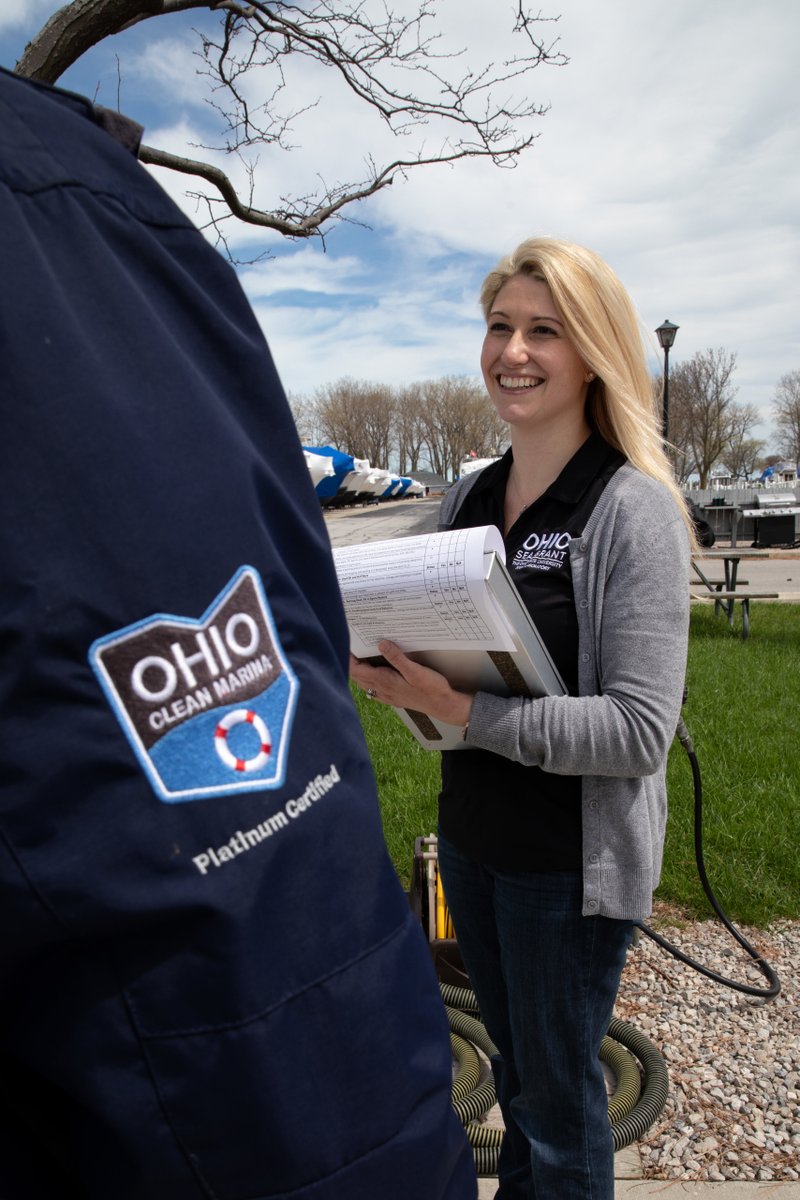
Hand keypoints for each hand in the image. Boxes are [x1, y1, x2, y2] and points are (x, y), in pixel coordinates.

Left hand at [350, 640, 473, 728]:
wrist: (442, 705)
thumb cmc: (430, 689)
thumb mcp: (415, 670)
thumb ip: (396, 657)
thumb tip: (381, 644)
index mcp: (383, 681)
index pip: (356, 670)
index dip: (349, 658)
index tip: (348, 645)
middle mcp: (381, 690)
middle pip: (357, 676)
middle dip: (352, 662)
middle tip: (353, 647)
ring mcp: (386, 696)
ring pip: (364, 683)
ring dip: (359, 671)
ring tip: (361, 657)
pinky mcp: (392, 698)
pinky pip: (373, 689)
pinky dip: (368, 679)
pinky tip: (374, 674)